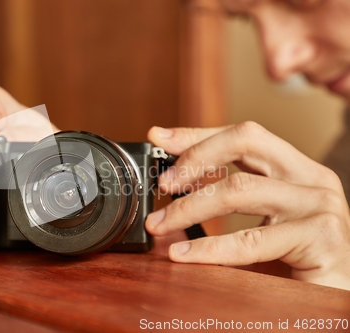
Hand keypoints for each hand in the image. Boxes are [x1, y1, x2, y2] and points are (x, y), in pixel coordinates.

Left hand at [145, 122, 349, 289]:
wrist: (339, 297)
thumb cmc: (294, 261)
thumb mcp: (257, 220)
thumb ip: (225, 200)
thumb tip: (170, 190)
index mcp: (295, 169)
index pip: (243, 136)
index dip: (198, 134)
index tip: (159, 137)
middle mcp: (310, 177)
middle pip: (245, 141)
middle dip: (194, 158)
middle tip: (162, 184)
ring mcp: (318, 204)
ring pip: (238, 189)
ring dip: (188, 208)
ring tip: (159, 223)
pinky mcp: (320, 237)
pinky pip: (249, 240)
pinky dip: (209, 248)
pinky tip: (182, 254)